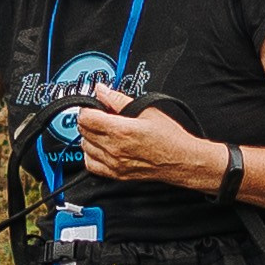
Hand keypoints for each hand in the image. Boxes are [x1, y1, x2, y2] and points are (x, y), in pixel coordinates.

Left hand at [75, 88, 224, 190]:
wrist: (181, 160)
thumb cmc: (169, 137)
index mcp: (121, 131)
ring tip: (103, 131)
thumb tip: (102, 90)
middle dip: (89, 120)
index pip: (86, 118)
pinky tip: (101, 147)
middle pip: (83, 131)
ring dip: (90, 136)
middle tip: (101, 115)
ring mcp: (114, 163)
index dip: (87, 108)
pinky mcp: (116, 174)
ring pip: (85, 146)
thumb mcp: (146, 110)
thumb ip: (119, 100)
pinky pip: (90, 164)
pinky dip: (91, 154)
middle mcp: (114, 149)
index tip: (93, 106)